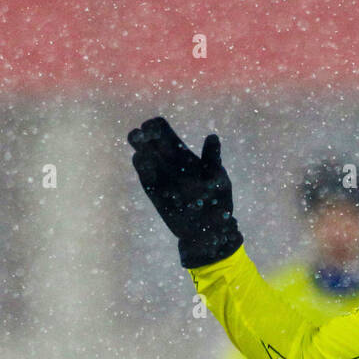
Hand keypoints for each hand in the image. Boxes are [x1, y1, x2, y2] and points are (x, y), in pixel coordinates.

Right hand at [127, 116, 242, 269]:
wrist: (210, 232)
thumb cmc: (217, 203)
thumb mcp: (219, 179)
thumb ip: (212, 159)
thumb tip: (213, 137)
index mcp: (182, 154)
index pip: (162, 131)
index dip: (154, 126)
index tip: (153, 128)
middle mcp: (167, 163)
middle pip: (148, 141)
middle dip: (141, 135)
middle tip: (142, 136)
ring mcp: (160, 177)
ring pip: (143, 156)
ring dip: (139, 149)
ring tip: (141, 147)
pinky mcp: (154, 193)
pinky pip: (144, 177)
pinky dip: (142, 168)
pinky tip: (142, 160)